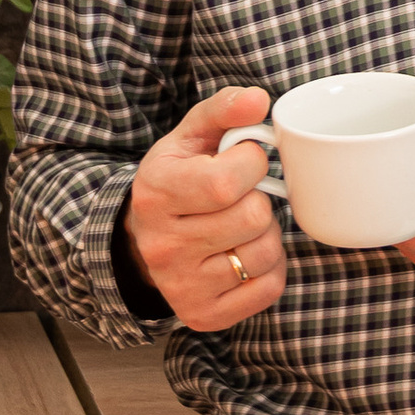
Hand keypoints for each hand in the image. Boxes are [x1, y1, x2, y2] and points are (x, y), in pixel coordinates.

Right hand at [125, 87, 285, 331]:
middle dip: (260, 200)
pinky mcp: (202, 314)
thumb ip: (224, 109)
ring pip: (264, 254)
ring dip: (266, 235)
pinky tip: (245, 254)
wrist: (144, 241)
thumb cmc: (178, 180)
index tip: (243, 162)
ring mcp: (181, 284)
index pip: (226, 180)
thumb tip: (259, 99)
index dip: (252, 164)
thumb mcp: (190, 136)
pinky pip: (268, 289)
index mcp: (156, 192)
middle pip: (253, 217)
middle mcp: (163, 244)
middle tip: (241, 198)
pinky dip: (269, 269)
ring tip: (243, 226)